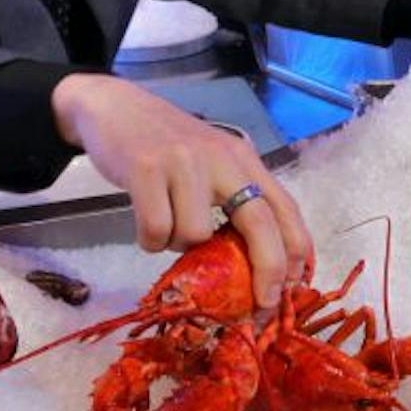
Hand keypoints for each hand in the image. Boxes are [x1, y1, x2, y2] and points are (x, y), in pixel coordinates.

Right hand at [50, 74, 311, 307]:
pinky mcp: (146, 168)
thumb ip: (236, 201)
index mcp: (244, 160)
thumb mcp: (213, 164)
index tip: (296, 286)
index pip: (285, 207)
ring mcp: (184, 162)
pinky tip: (147, 226)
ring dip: (182, 247)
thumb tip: (255, 266)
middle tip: (262, 303)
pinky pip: (157, 229)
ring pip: (198, 235)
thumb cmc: (167, 147)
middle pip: (259, 222)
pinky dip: (151, 240)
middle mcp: (221, 158)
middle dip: (267, 269)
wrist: (114, 107)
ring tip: (168, 227)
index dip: (297, 250)